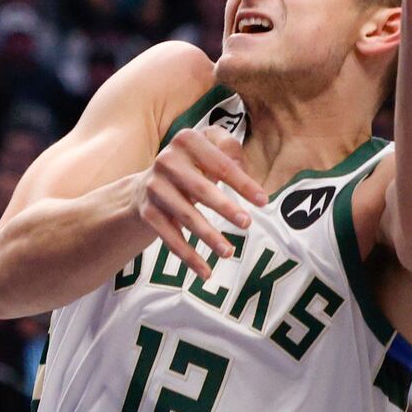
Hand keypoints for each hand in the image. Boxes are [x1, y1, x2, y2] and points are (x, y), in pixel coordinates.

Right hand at [129, 127, 268, 282]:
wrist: (147, 185)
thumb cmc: (193, 167)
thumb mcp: (209, 150)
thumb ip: (231, 154)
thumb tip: (248, 177)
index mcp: (187, 140)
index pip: (221, 164)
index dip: (243, 184)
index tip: (264, 201)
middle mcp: (166, 160)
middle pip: (201, 189)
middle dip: (225, 208)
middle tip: (247, 223)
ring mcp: (154, 187)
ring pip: (186, 216)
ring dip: (209, 236)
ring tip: (229, 252)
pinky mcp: (147, 212)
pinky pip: (170, 238)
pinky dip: (188, 256)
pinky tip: (205, 271)